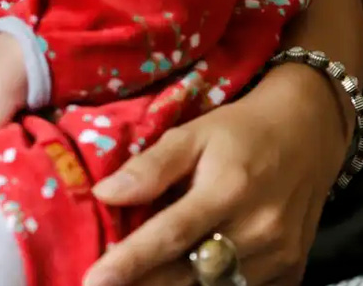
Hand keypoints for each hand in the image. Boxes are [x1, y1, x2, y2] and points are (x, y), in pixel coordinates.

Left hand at [82, 63, 348, 285]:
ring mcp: (278, 256)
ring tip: (134, 283)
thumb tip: (104, 194)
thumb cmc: (239, 131)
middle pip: (188, 273)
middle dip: (142, 284)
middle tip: (101, 285)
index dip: (129, 262)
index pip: (168, 235)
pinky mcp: (291, 270)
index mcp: (226, 190)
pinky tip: (178, 279)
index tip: (94, 280)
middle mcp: (256, 230)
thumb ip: (150, 166)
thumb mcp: (192, 134)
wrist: (306, 134)